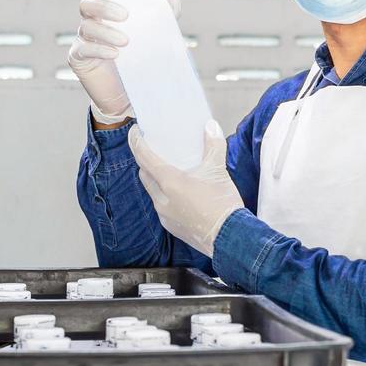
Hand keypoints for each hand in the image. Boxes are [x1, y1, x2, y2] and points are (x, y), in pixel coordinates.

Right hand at [67, 0, 180, 125]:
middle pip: (87, 5)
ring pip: (86, 27)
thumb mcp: (153, 37)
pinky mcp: (77, 59)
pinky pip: (83, 49)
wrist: (129, 94)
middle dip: (105, 7)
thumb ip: (162, 18)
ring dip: (106, 32)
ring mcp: (82, 40)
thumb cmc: (139, 60)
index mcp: (103, 12)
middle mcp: (90, 23)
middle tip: (126, 15)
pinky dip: (99, 49)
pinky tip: (115, 54)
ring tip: (126, 41)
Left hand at [129, 119, 244, 258]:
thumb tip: (211, 126)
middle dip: (144, 161)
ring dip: (155, 180)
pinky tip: (179, 195)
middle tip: (153, 151)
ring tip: (168, 172)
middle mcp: (161, 199)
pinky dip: (164, 196)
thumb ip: (214, 146)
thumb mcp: (219, 171)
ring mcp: (164, 215)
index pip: (144, 157)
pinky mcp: (171, 226)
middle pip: (144, 175)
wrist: (230, 239)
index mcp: (169, 182)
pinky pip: (161, 207)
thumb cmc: (222, 204)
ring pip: (152, 192)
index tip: (135, 132)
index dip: (136, 142)